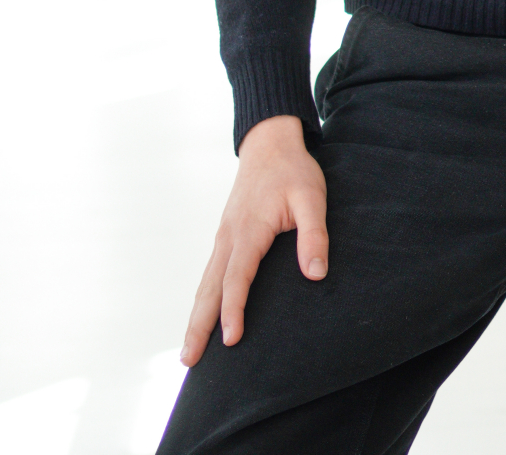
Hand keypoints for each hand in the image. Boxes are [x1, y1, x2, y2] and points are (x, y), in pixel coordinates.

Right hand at [181, 114, 328, 366]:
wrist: (269, 143)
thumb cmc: (293, 171)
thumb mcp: (312, 197)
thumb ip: (314, 235)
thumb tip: (315, 274)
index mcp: (249, 229)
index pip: (237, 277)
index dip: (233, 309)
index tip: (230, 339)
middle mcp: (229, 236)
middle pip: (210, 288)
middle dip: (199, 325)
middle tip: (190, 361)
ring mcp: (223, 236)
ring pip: (205, 283)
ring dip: (196, 316)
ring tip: (190, 352)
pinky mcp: (225, 236)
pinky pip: (210, 273)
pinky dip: (203, 298)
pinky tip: (203, 316)